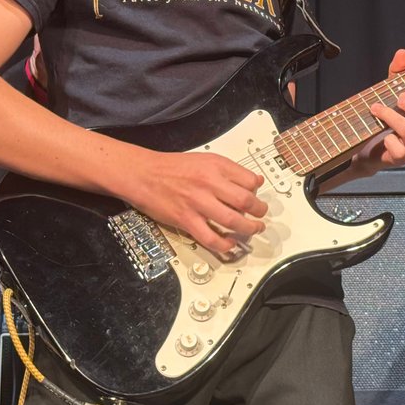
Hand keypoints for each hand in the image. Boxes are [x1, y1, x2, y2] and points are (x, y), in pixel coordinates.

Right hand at [134, 150, 267, 254]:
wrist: (143, 174)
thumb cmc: (172, 167)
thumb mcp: (205, 159)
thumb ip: (230, 170)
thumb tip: (255, 181)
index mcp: (216, 165)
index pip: (249, 180)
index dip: (258, 191)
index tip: (257, 196)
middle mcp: (209, 183)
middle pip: (246, 201)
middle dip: (259, 212)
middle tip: (261, 216)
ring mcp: (198, 203)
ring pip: (233, 221)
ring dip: (249, 229)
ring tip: (253, 230)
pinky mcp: (186, 220)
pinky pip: (211, 238)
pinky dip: (224, 245)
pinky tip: (230, 245)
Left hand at [351, 48, 404, 176]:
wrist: (364, 148)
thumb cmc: (383, 119)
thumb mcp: (390, 93)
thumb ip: (398, 74)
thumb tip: (402, 52)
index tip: (402, 92)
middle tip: (397, 99)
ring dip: (391, 116)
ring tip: (375, 108)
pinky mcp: (399, 160)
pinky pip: (400, 152)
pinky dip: (390, 140)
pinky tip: (382, 135)